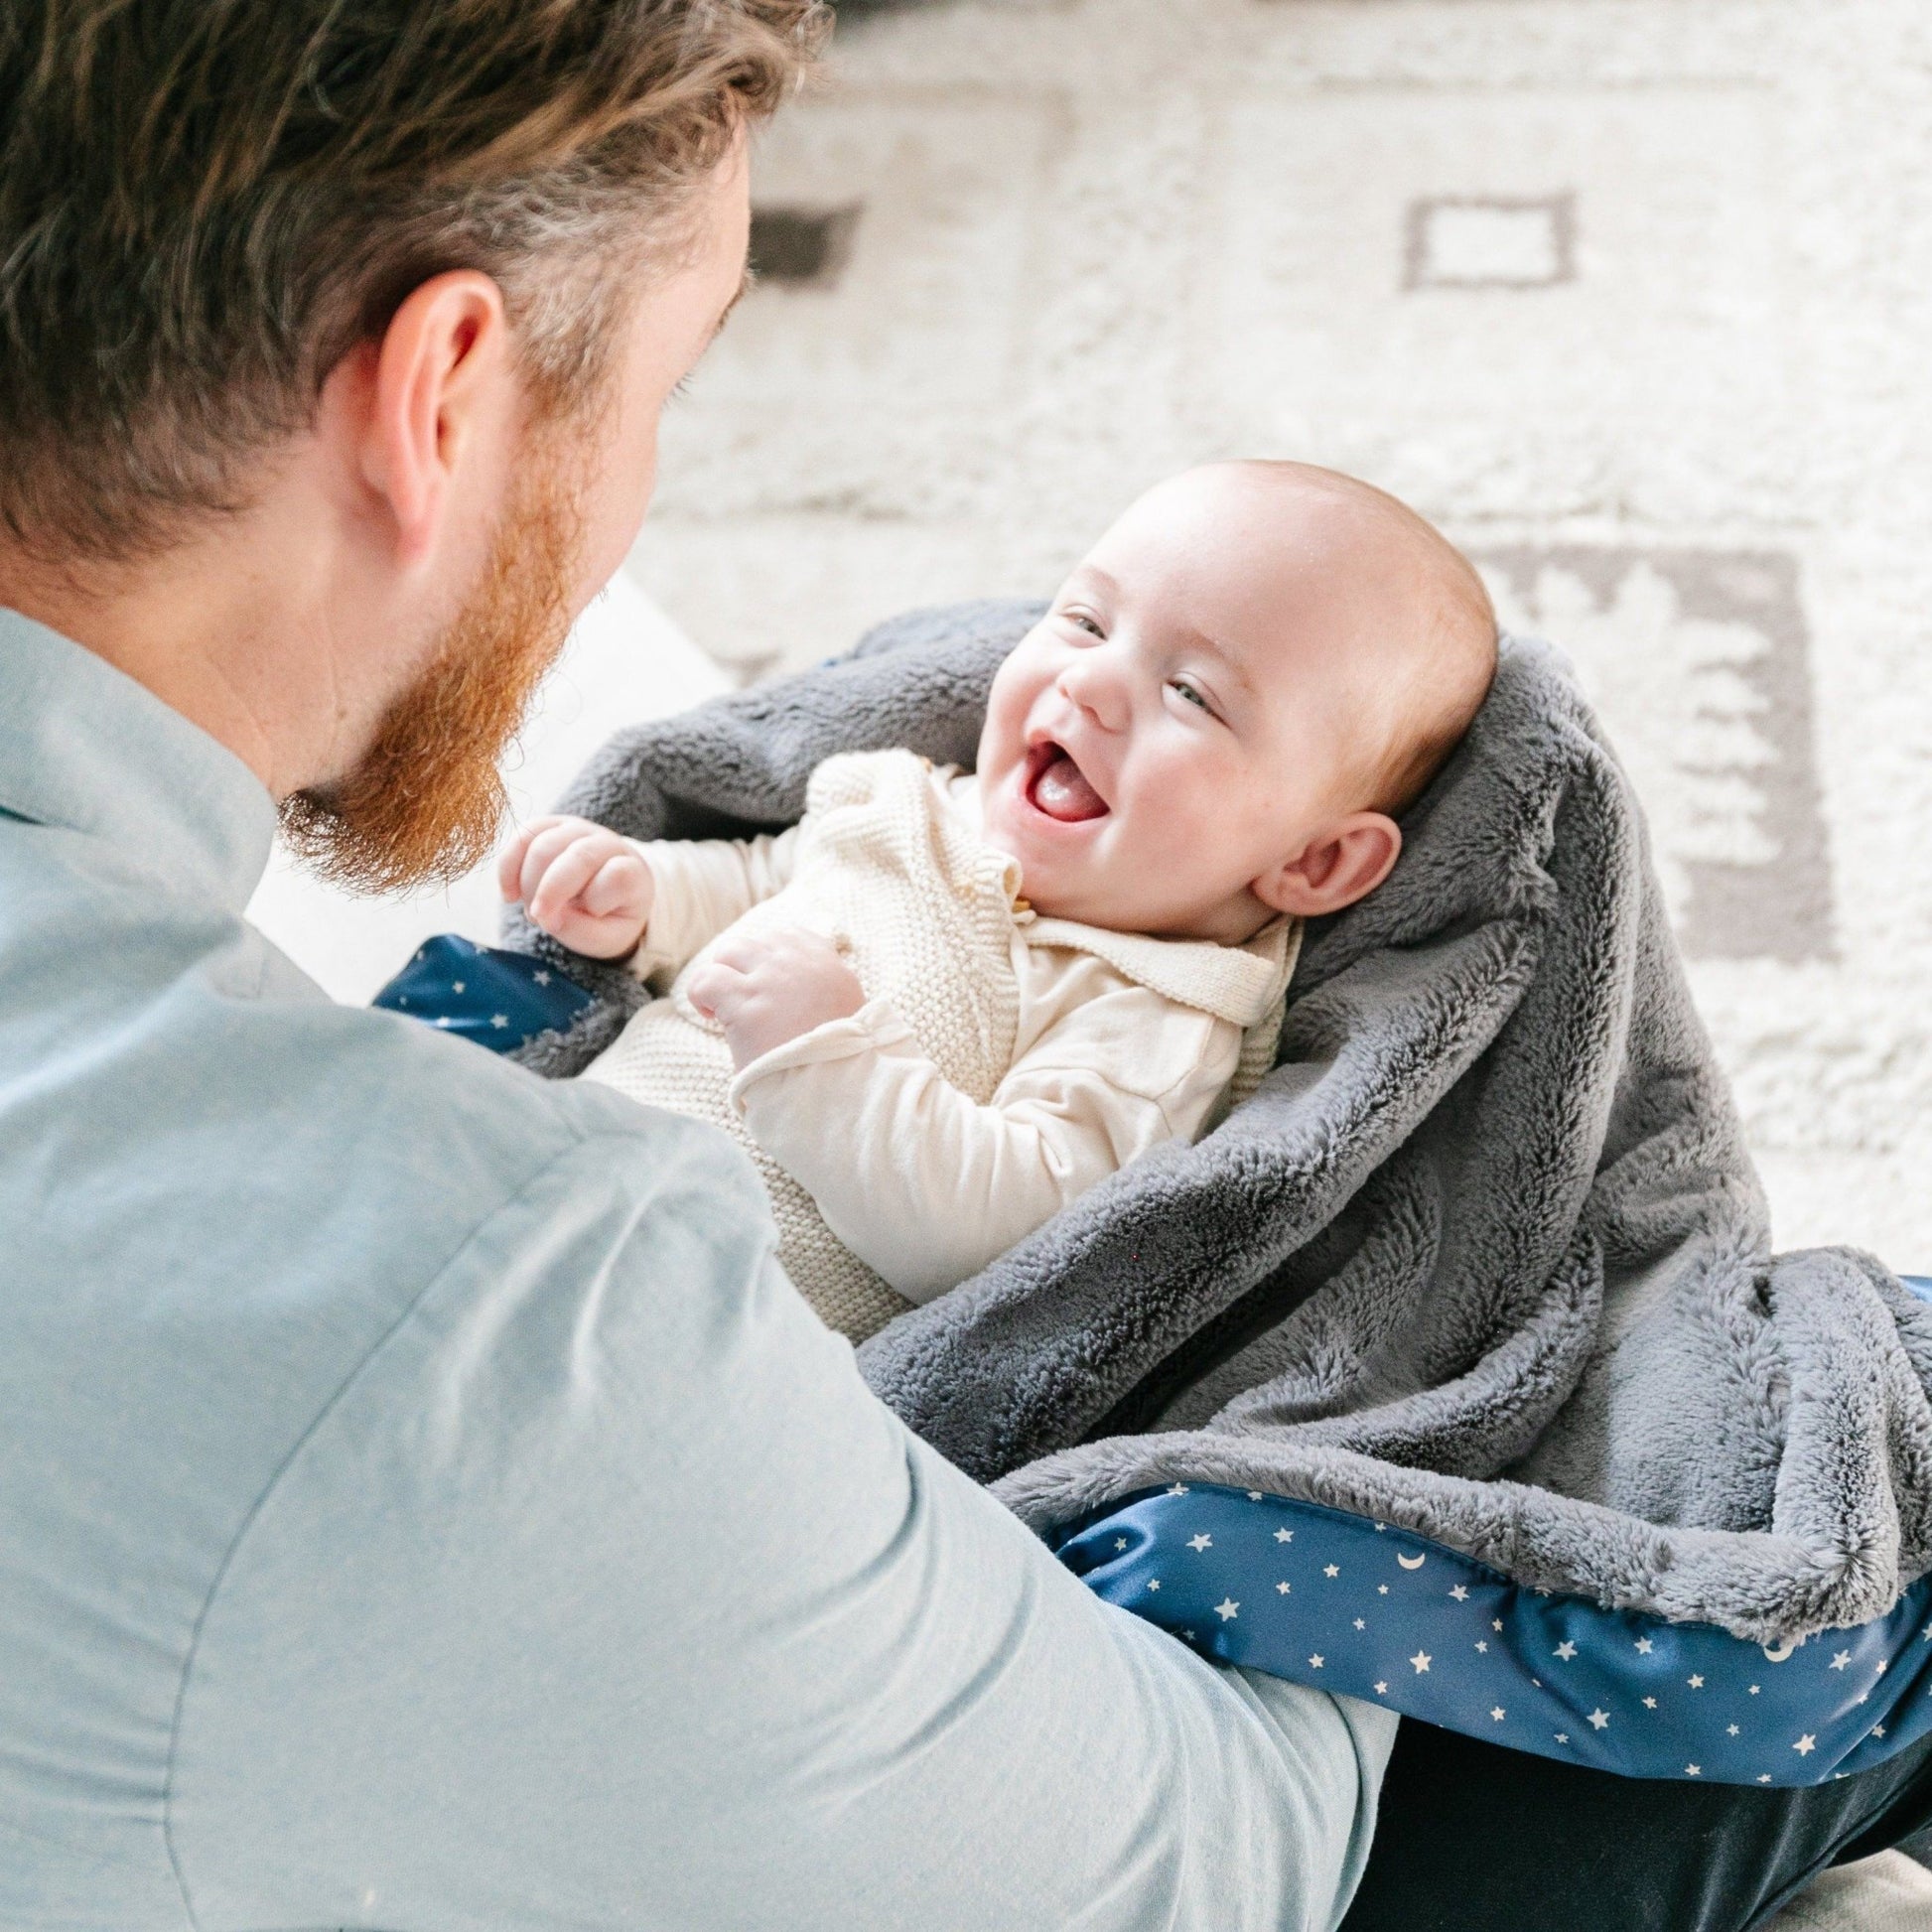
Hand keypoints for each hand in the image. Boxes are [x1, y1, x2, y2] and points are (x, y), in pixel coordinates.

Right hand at [499, 815, 654, 959]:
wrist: (605, 894)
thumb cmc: (609, 917)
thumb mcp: (608, 937)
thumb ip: (583, 931)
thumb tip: (547, 916)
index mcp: (632, 871)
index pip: (617, 876)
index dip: (590, 900)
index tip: (569, 923)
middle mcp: (607, 843)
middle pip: (576, 856)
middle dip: (548, 891)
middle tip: (538, 920)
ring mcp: (578, 829)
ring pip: (543, 843)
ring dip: (527, 883)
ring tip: (531, 912)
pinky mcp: (550, 826)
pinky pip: (523, 836)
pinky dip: (508, 867)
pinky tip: (510, 895)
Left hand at [687, 928, 865, 1069]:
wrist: (833, 1087)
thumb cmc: (838, 1061)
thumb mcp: (848, 1011)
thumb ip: (825, 989)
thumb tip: (799, 987)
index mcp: (828, 966)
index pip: (790, 935)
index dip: (769, 956)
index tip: (765, 982)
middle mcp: (800, 965)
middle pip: (756, 941)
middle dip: (743, 966)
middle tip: (743, 998)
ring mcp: (770, 981)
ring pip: (730, 950)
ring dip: (723, 975)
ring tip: (723, 1005)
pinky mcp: (744, 1004)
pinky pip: (706, 980)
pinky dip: (701, 994)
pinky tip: (710, 1015)